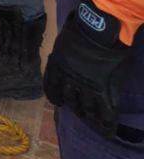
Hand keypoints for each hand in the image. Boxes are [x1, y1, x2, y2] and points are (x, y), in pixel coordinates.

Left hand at [44, 0, 132, 137]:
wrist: (98, 31)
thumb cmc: (80, 28)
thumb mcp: (64, 41)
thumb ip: (64, 52)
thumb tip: (66, 52)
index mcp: (56, 67)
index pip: (51, 88)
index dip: (55, 97)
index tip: (59, 102)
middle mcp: (67, 80)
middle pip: (69, 100)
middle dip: (74, 107)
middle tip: (80, 111)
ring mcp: (86, 88)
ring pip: (86, 109)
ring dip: (90, 115)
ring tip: (93, 119)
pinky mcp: (103, 91)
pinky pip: (105, 112)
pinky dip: (106, 123)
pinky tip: (108, 130)